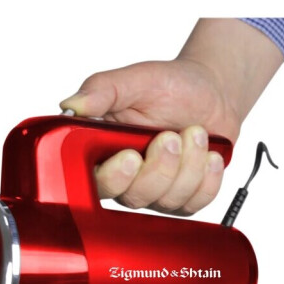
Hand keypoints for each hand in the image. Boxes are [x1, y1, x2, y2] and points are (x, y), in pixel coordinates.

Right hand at [60, 19, 283, 214]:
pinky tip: (210, 153)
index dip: (113, 177)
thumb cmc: (169, 87)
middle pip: (134, 197)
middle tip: (172, 136)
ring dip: (189, 164)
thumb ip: (101, 90)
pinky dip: (208, 177)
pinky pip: (195, 202)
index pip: (97, 182)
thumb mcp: (134, 80)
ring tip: (196, 132)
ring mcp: (156, 193)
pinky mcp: (184, 198)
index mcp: (105, 153)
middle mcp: (128, 179)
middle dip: (159, 167)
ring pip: (168, 199)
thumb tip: (71, 106)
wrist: (211, 92)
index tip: (131, 155)